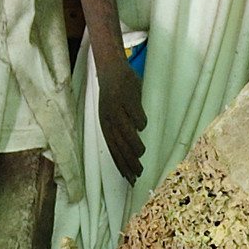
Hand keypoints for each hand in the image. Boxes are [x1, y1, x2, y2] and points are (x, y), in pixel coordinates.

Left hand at [93, 37, 145, 183]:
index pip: (112, 150)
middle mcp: (109, 120)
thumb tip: (131, 151)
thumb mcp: (112, 114)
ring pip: (127, 134)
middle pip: (119, 146)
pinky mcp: (128, 100)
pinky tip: (144, 127)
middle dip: (129, 162)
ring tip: (142, 154)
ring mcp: (118, 110)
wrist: (111, 69)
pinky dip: (141, 123)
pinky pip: (137, 117)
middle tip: (139, 173)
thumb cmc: (114, 95)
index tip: (129, 178)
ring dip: (135, 146)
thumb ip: (120, 131)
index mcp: (104, 124)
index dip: (120, 165)